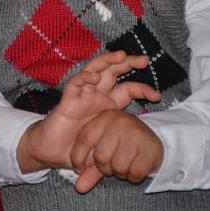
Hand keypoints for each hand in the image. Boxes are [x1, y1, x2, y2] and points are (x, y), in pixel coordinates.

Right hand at [16, 51, 160, 172]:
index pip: (128, 89)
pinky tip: (93, 77)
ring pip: (95, 70)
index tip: (157, 96)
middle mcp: (96, 96)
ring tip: (121, 56)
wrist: (52, 153)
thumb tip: (141, 154)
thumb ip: (119, 146)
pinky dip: (84, 78)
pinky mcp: (67, 100)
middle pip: (113, 72)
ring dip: (108, 61)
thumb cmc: (78, 148)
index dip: (143, 89)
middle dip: (129, 63)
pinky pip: (75, 84)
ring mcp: (82, 96)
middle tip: (144, 60)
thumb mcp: (105, 146)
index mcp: (108, 105)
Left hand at [71, 110, 162, 193]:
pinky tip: (136, 168)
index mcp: (104, 118)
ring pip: (118, 167)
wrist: (151, 140)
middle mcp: (120, 122)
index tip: (80, 169)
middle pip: (101, 157)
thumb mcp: (102, 149)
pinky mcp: (152, 147)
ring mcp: (138, 133)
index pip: (84, 139)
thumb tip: (79, 187)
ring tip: (125, 164)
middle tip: (112, 163)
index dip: (78, 158)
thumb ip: (89, 167)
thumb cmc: (120, 145)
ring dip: (120, 173)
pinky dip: (133, 177)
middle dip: (105, 167)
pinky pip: (135, 173)